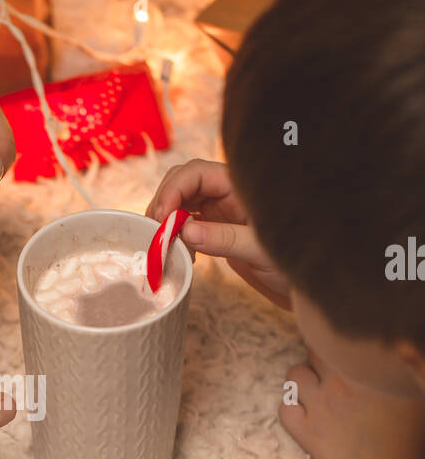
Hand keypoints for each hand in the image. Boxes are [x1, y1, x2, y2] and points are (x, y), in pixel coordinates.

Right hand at [146, 159, 290, 308]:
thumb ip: (225, 239)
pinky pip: (185, 223)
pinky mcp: (214, 229)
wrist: (304, 285)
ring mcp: (219, 211)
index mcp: (239, 187)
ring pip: (180, 202)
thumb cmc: (293, 262)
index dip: (173, 189)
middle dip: (163, 202)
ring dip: (164, 219)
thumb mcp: (261, 250)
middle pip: (182, 183)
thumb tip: (185, 231)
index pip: (196, 173)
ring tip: (161, 243)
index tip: (161, 217)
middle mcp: (226, 193)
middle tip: (154, 232)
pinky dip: (173, 234)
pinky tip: (177, 251)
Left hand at [280, 351, 424, 458]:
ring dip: (304, 378)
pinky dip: (291, 407)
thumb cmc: (413, 440)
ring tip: (318, 387)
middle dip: (322, 354)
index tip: (345, 344)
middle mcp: (338, 382)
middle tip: (333, 366)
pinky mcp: (307, 433)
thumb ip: (411, 365)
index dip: (340, 339)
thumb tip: (403, 345)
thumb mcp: (417, 391)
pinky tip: (305, 411)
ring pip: (294, 374)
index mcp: (367, 369)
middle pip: (315, 349)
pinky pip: (284, 408)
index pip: (340, 337)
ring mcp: (319, 407)